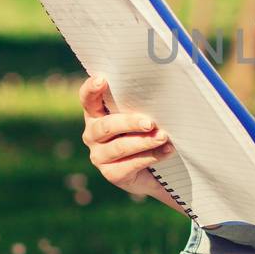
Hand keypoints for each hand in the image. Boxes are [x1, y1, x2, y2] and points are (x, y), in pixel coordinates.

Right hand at [79, 75, 173, 192]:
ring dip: (144, 142)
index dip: (91, 89)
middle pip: (107, 126)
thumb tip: (163, 86)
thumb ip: (142, 102)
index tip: (102, 79)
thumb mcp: (141, 114)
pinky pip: (131, 164)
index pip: (88, 99)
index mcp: (96, 114)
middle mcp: (93, 135)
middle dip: (130, 123)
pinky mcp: (112, 174)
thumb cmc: (146, 131)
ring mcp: (100, 156)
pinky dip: (152, 156)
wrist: (153, 168)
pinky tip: (167, 150)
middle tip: (150, 122)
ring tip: (163, 137)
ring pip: (120, 147)